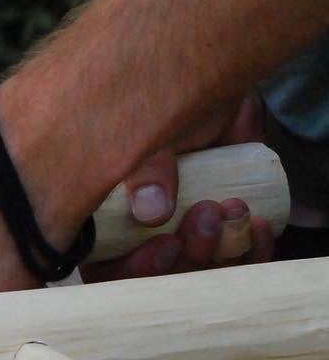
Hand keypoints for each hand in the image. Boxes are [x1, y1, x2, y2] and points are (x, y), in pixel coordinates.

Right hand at [83, 93, 275, 279]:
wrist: (206, 81)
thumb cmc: (157, 100)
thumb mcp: (143, 128)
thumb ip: (141, 165)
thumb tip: (150, 212)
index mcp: (102, 216)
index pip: (105, 268)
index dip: (134, 270)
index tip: (165, 247)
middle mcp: (138, 232)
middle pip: (156, 279)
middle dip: (189, 258)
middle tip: (206, 216)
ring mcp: (181, 232)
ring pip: (199, 272)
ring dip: (222, 249)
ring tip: (232, 207)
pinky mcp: (221, 230)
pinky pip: (237, 261)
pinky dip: (252, 250)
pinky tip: (257, 223)